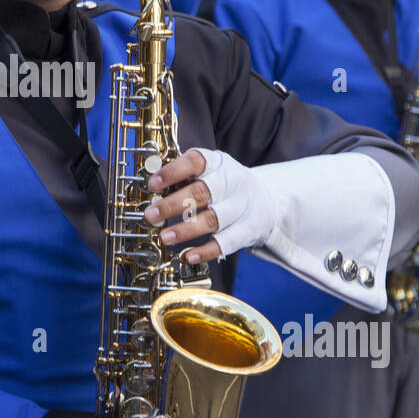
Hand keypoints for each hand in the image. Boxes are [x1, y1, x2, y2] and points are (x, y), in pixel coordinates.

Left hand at [142, 147, 277, 263]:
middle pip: (202, 192)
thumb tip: (149, 190)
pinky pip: (225, 243)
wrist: (269, 201)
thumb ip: (183, 177)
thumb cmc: (225, 186)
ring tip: (164, 237)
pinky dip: (205, 251)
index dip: (173, 172)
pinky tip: (186, 256)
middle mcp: (232, 182)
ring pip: (213, 219)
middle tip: (150, 215)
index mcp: (218, 162)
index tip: (153, 184)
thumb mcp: (209, 171)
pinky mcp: (249, 229)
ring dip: (186, 230)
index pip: (196, 161)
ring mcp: (242, 207)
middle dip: (173, 205)